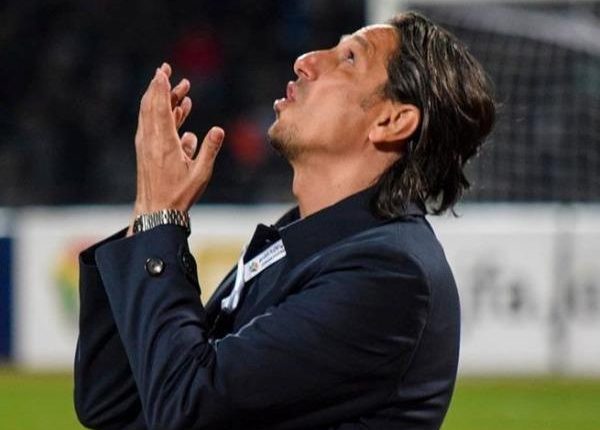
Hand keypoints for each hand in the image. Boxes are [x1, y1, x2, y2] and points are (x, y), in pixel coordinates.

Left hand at [132, 63, 224, 219]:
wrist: (155, 212)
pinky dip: (164, 116)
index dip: (162, 86)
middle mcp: (151, 140)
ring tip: (182, 91)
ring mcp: (146, 145)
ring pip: (151, 114)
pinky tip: (180, 116)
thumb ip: (209, 150)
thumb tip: (219, 130)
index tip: (163, 70)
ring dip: (164, 100)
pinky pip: (153, 126)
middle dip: (160, 86)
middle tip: (168, 70)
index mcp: (164, 142)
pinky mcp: (146, 151)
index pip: (160, 106)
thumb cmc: (178, 195)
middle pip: (152, 104)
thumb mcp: (200, 174)